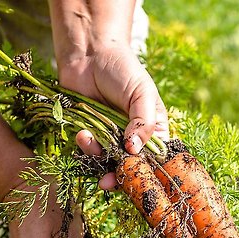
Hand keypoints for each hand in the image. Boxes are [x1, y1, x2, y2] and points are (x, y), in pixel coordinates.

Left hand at [59, 44, 168, 188]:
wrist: (89, 55)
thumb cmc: (122, 69)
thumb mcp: (141, 93)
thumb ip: (143, 122)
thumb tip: (135, 151)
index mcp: (154, 130)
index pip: (155, 160)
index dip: (147, 172)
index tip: (136, 178)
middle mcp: (134, 139)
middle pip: (131, 168)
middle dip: (119, 176)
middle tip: (107, 182)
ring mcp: (112, 139)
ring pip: (108, 164)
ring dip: (97, 158)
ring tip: (88, 139)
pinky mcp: (92, 137)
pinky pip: (90, 153)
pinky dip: (86, 148)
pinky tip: (82, 133)